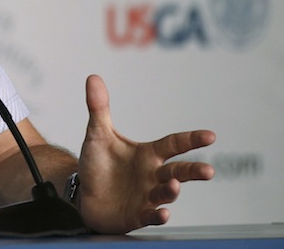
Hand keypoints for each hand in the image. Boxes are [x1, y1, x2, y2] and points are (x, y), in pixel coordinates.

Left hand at [77, 75, 215, 233]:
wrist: (83, 193)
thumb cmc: (98, 164)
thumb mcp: (97, 134)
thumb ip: (99, 108)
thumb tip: (93, 77)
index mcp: (147, 154)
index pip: (173, 144)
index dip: (190, 139)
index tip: (210, 135)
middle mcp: (151, 176)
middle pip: (178, 172)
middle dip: (194, 171)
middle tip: (209, 171)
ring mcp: (145, 197)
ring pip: (165, 194)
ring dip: (171, 191)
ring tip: (173, 185)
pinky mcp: (135, 215)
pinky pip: (149, 216)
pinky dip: (157, 215)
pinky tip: (163, 213)